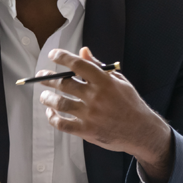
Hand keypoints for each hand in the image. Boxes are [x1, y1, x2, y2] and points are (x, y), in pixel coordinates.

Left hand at [39, 47, 173, 182]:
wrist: (141, 131)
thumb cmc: (130, 104)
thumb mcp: (120, 81)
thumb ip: (99, 66)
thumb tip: (83, 51)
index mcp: (105, 82)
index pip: (78, 65)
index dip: (62, 57)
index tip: (53, 54)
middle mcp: (96, 97)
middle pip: (64, 84)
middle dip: (48, 78)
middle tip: (41, 77)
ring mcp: (90, 115)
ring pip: (59, 103)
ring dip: (47, 98)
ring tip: (44, 96)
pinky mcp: (86, 131)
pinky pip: (62, 124)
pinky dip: (52, 118)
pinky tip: (50, 113)